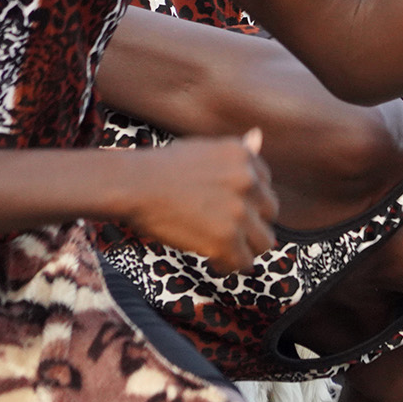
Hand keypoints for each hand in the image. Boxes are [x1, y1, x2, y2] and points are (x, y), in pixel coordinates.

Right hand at [123, 130, 276, 273]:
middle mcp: (248, 182)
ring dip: (245, 248)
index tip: (229, 209)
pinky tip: (212, 260)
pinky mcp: (226, 239)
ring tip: (223, 249)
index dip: (249, 202)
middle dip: (251, 225)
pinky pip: (243, 262)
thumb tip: (258, 136)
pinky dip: (228, 265)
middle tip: (227, 232)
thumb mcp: (204, 149)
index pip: (266, 187)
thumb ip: (237, 150)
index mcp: (244, 157)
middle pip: (269, 215)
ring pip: (263, 243)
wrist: (133, 185)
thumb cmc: (163, 167)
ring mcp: (239, 211)